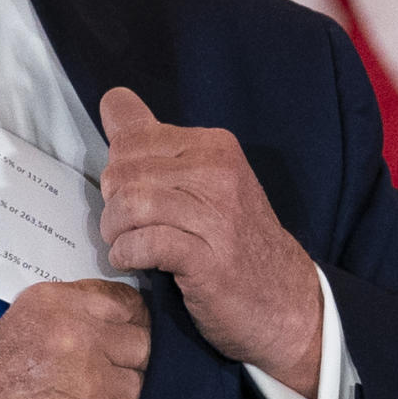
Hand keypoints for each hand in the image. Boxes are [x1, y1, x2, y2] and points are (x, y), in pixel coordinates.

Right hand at [0, 279, 149, 398]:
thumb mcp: (31, 311)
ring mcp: (91, 376)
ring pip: (136, 382)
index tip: (134, 325)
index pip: (126, 302)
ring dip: (121, 389)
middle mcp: (79, 333)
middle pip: (140, 342)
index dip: (134, 317)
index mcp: (61, 303)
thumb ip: (74, 303)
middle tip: (113, 364)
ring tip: (93, 390)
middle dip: (130, 356)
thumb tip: (114, 309)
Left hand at [98, 87, 322, 398]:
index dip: (117, 168)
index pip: (131, 136)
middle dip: (111, 202)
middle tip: (125, 226)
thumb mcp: (202, 179)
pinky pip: (143, 243)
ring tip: (124, 243)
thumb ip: (154, 142)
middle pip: (124, 171)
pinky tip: (133, 261)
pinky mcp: (207, 260)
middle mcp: (217, 172)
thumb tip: (113, 99)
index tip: (130, 193)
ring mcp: (215, 216)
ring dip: (114, 231)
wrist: (286, 299)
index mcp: (213, 145)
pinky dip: (126, 254)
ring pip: (130, 204)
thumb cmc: (231, 240)